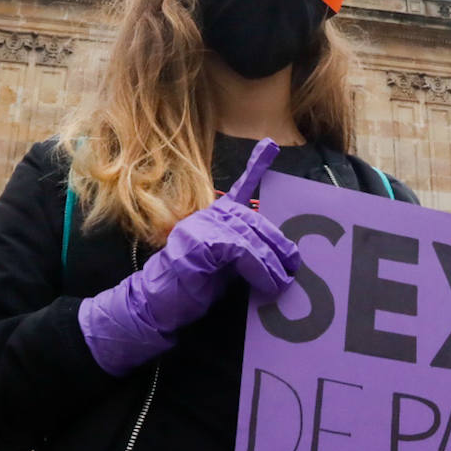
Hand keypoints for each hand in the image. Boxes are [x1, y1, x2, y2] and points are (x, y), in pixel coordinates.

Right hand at [78, 139, 299, 376]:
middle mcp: (207, 215)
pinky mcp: (199, 243)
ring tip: (281, 283)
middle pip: (255, 219)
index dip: (256, 165)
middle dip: (278, 245)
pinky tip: (265, 283)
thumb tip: (281, 255)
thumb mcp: (226, 266)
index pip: (239, 188)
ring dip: (271, 263)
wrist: (157, 305)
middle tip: (293, 268)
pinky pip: (241, 249)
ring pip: (250, 235)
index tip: (270, 144)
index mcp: (214, 216)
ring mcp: (201, 226)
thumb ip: (246, 252)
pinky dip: (258, 268)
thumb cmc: (193, 288)